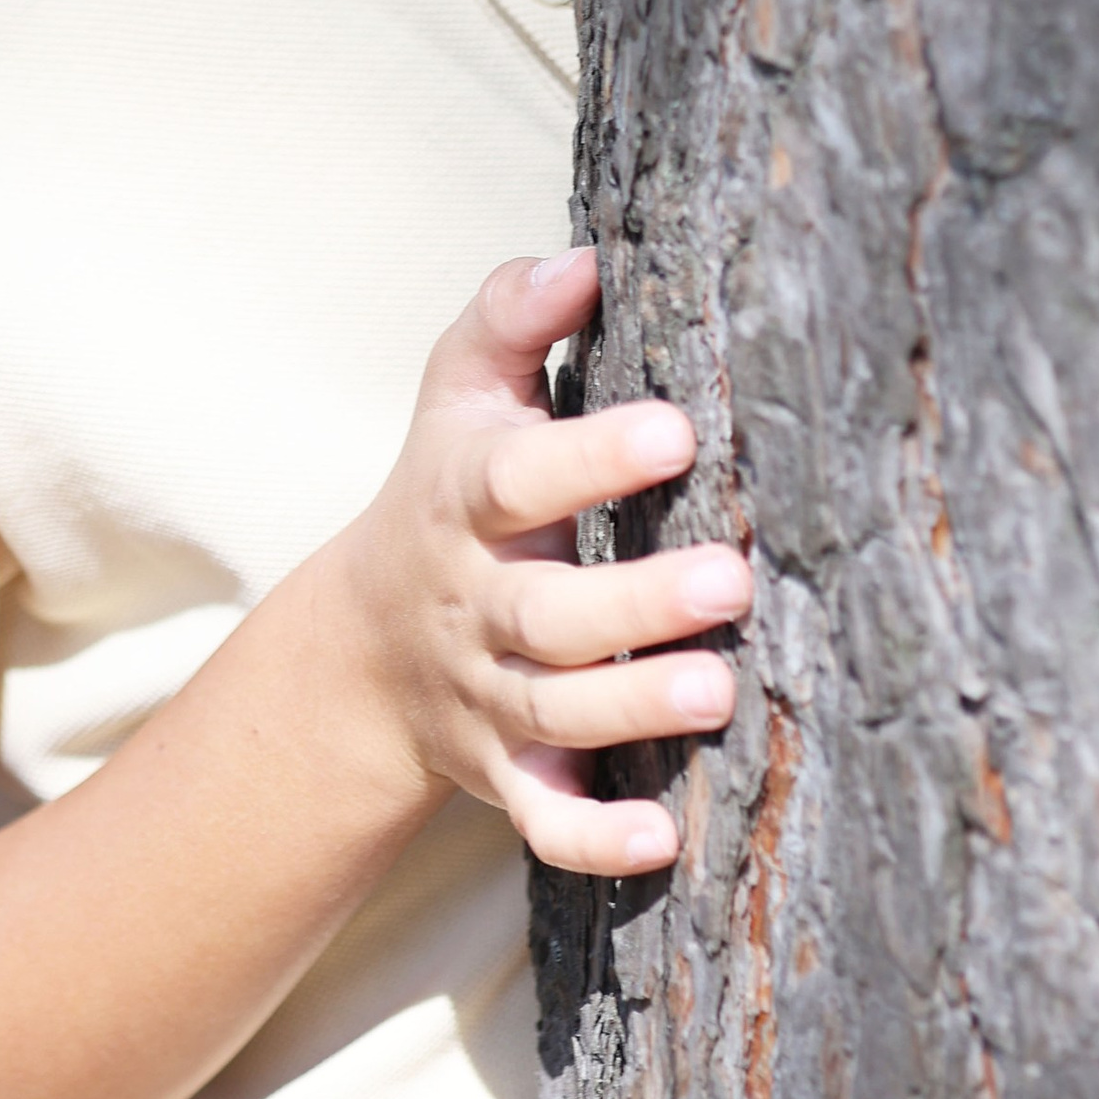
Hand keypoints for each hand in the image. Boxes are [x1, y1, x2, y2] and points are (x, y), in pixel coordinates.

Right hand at [321, 244, 747, 876]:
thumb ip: (513, 317)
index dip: (591, 456)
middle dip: (636, 599)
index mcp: (464, 500)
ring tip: (721, 689)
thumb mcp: (460, 389)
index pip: (517, 478)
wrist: (365, 645)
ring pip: (555, 715)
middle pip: (544, 613)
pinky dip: (595, 840)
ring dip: (635, 705)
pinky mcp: (506, 777)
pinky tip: (663, 839)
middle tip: (733, 577)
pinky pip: (542, 823)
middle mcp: (474, 605)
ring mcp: (487, 698)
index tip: (678, 429)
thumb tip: (589, 258)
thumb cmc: (447, 485)